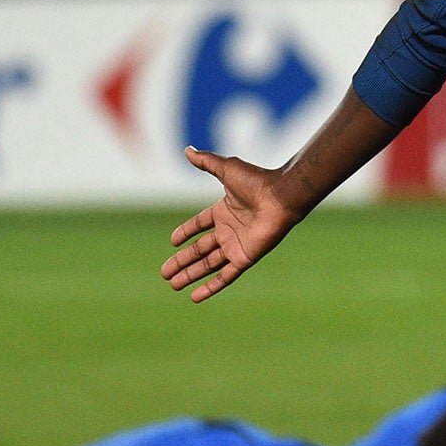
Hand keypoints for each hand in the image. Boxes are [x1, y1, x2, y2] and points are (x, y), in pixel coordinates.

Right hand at [161, 146, 303, 301]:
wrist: (281, 196)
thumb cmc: (257, 181)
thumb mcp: (226, 169)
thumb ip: (206, 162)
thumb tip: (187, 149)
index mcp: (224, 211)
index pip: (199, 225)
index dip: (185, 232)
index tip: (172, 242)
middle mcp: (229, 230)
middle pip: (199, 250)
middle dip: (181, 262)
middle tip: (164, 273)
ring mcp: (236, 245)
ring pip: (207, 265)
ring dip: (190, 275)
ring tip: (172, 284)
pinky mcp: (244, 258)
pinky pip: (225, 276)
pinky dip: (210, 287)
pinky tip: (195, 296)